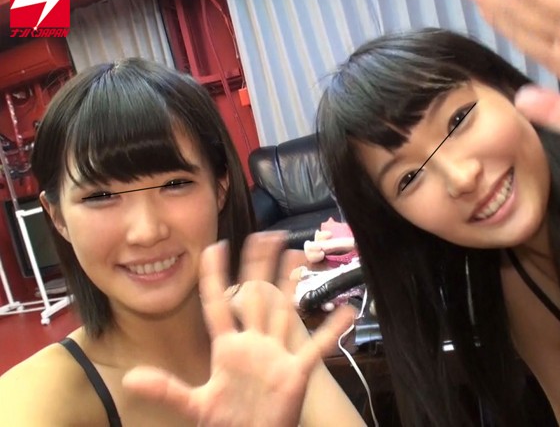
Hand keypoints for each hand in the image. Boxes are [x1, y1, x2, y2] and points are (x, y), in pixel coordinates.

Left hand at [122, 233, 355, 426]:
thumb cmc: (227, 423)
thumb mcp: (196, 404)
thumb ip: (167, 389)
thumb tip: (130, 379)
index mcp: (227, 347)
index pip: (218, 303)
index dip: (215, 276)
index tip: (213, 247)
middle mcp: (252, 343)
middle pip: (255, 296)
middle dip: (258, 266)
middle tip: (264, 235)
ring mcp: (275, 354)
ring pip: (283, 311)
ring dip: (291, 284)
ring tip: (298, 255)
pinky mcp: (294, 372)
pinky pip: (314, 348)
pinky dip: (330, 331)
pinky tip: (345, 311)